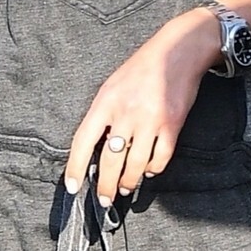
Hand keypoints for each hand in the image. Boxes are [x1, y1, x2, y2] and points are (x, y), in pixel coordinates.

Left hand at [66, 9, 221, 204]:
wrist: (177, 51)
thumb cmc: (141, 68)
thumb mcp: (112, 85)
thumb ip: (104, 115)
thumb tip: (97, 147)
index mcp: (106, 102)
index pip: (83, 141)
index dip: (75, 167)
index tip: (72, 186)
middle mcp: (126, 113)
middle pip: (111, 159)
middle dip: (106, 185)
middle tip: (105, 199)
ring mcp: (150, 120)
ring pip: (135, 164)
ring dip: (129, 182)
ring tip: (126, 188)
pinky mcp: (172, 125)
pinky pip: (160, 158)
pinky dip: (153, 169)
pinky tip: (148, 171)